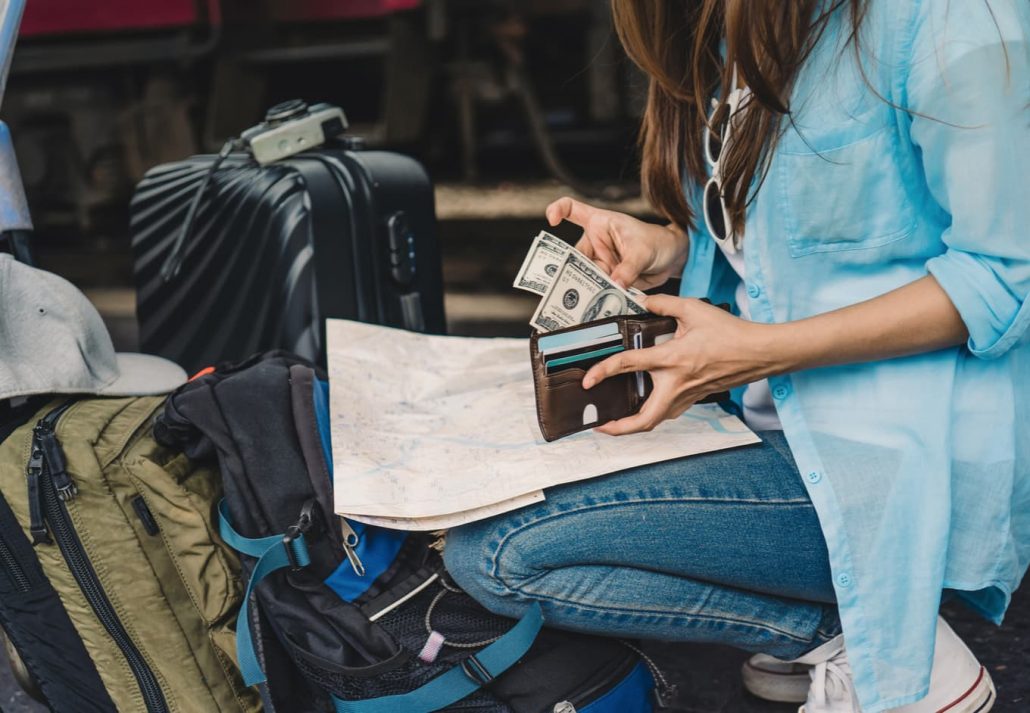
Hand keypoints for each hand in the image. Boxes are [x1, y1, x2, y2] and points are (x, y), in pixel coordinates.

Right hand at [545, 197, 688, 289]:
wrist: (672, 259)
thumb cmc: (658, 242)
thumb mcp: (643, 252)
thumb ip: (628, 269)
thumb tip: (614, 285)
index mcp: (600, 223)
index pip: (572, 209)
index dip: (558, 210)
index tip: (551, 220)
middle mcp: (595, 242)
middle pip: (572, 256)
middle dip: (568, 272)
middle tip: (565, 287)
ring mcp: (599, 261)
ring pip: (583, 276)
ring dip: (584, 289)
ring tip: (583, 303)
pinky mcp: (607, 278)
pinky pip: (596, 288)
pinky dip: (595, 298)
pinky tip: (594, 308)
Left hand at [582, 295, 781, 435]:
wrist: (759, 352)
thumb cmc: (730, 333)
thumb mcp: (694, 310)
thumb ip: (664, 304)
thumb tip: (644, 302)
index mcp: (672, 360)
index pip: (628, 365)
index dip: (603, 372)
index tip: (589, 380)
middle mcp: (676, 384)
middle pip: (643, 420)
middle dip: (619, 428)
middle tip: (600, 426)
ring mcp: (687, 395)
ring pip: (656, 421)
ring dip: (635, 425)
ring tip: (617, 422)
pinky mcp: (696, 398)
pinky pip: (669, 413)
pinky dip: (653, 414)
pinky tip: (646, 405)